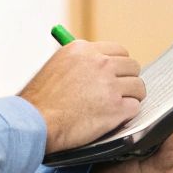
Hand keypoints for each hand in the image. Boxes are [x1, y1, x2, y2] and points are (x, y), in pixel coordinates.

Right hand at [19, 40, 144, 154]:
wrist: (34, 122)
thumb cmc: (39, 101)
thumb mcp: (56, 66)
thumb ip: (80, 63)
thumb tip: (99, 66)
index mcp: (83, 50)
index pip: (118, 50)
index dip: (118, 65)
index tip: (115, 75)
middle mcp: (99, 63)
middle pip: (132, 66)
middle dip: (127, 80)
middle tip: (119, 92)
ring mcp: (109, 85)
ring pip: (138, 86)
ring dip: (131, 97)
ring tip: (119, 107)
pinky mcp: (116, 107)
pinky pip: (135, 107)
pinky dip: (127, 114)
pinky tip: (116, 119)